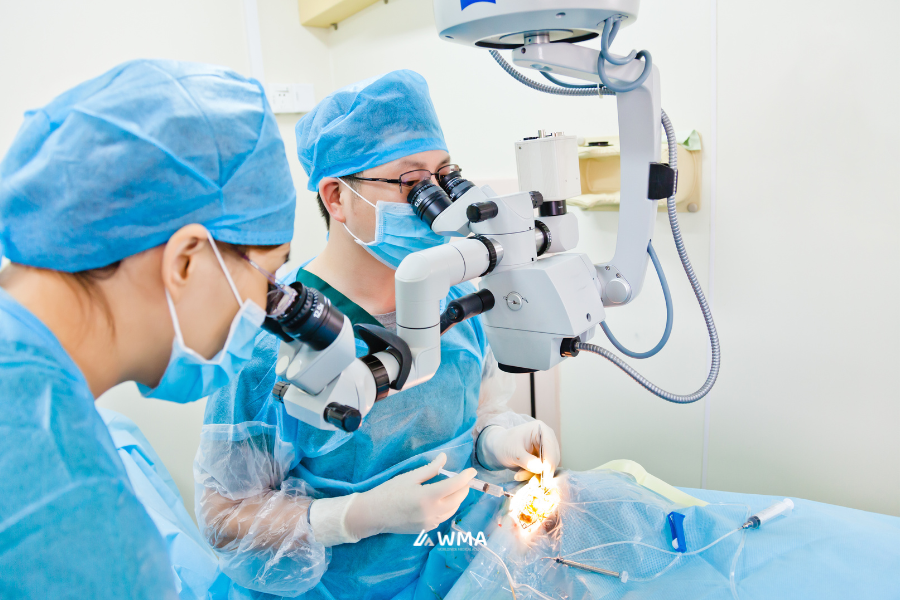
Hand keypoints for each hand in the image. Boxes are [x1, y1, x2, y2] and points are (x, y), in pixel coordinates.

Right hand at [344, 453, 475, 537]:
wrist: (374, 514)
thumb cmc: (389, 492)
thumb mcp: (410, 477)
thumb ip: (430, 469)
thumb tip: (444, 458)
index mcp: (428, 496)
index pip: (454, 486)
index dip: (466, 477)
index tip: (472, 471)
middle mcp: (432, 512)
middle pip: (458, 499)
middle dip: (464, 487)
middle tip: (463, 478)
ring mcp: (430, 523)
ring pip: (453, 510)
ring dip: (457, 498)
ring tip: (454, 488)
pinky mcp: (426, 529)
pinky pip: (444, 517)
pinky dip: (448, 508)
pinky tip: (443, 501)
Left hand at [477, 421, 560, 481]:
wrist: (498, 448)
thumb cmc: (504, 445)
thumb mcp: (513, 452)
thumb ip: (527, 461)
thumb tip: (541, 469)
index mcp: (540, 430)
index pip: (550, 446)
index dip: (549, 461)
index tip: (545, 475)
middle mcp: (547, 438)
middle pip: (552, 458)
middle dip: (542, 471)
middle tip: (532, 482)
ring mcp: (546, 449)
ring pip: (548, 467)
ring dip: (536, 475)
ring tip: (519, 476)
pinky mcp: (543, 459)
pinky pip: (543, 471)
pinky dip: (533, 475)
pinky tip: (520, 474)